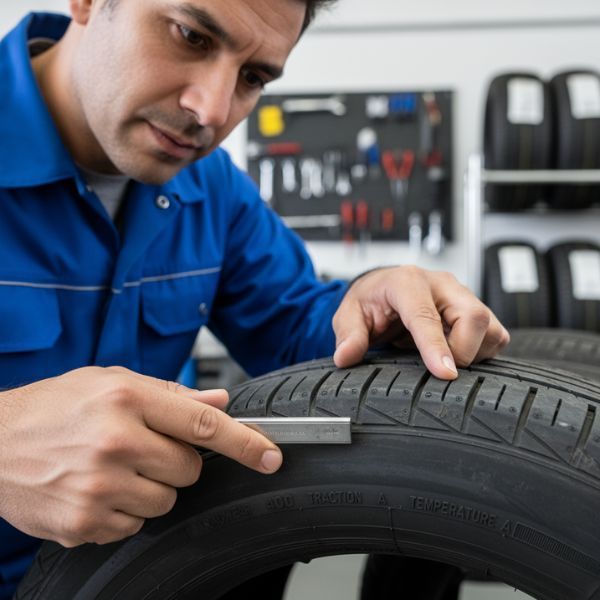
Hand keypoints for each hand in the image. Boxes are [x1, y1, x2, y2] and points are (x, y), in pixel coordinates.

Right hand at [0, 367, 281, 546]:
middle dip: (178, 461)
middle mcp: (115, 442)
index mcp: (127, 398)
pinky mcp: (83, 523)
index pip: (204, 424)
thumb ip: (170, 392)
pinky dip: (125, 509)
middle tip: (144, 447)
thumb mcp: (109, 381)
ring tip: (114, 466)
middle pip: (191, 469)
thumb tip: (218, 399)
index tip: (271, 456)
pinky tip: (97, 487)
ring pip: (167, 501)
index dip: (246, 442)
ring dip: (152, 486)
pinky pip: (135, 524)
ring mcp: (98, 487)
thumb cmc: (54, 406)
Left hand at [332, 266, 508, 377]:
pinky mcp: (477, 309)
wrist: (384, 288)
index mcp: (407, 282)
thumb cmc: (371, 300)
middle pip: (474, 317)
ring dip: (472, 353)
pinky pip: (496, 336)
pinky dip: (482, 352)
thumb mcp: (349, 315)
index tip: (446, 373)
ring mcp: (462, 295)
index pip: (426, 316)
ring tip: (441, 355)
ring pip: (490, 328)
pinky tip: (455, 351)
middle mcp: (441, 285)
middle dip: (462, 352)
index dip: (437, 346)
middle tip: (436, 367)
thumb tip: (345, 357)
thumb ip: (349, 335)